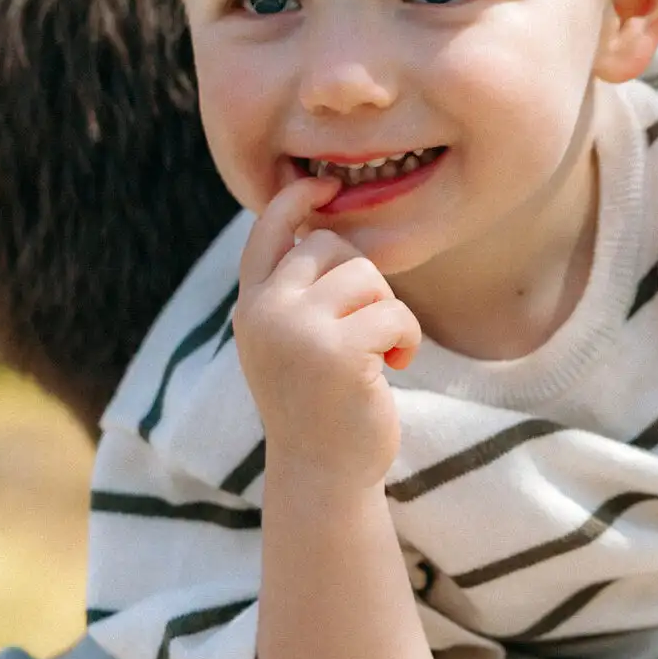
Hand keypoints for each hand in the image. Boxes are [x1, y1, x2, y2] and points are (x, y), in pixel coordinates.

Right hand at [234, 173, 420, 486]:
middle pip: (332, 246)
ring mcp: (297, 330)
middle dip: (364, 281)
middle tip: (367, 330)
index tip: (324, 184)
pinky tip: (394, 367)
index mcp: (251, 307)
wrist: (323, 474)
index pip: (266, 232)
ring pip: (367, 276)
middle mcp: (265, 312)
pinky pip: (394, 313)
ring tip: (380, 352)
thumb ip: (292, 293)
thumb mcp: (290, 343)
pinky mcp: (337, 352)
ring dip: (389, 312)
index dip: (295, 200)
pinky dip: (406, 338)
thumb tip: (319, 227)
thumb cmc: (318, 405)